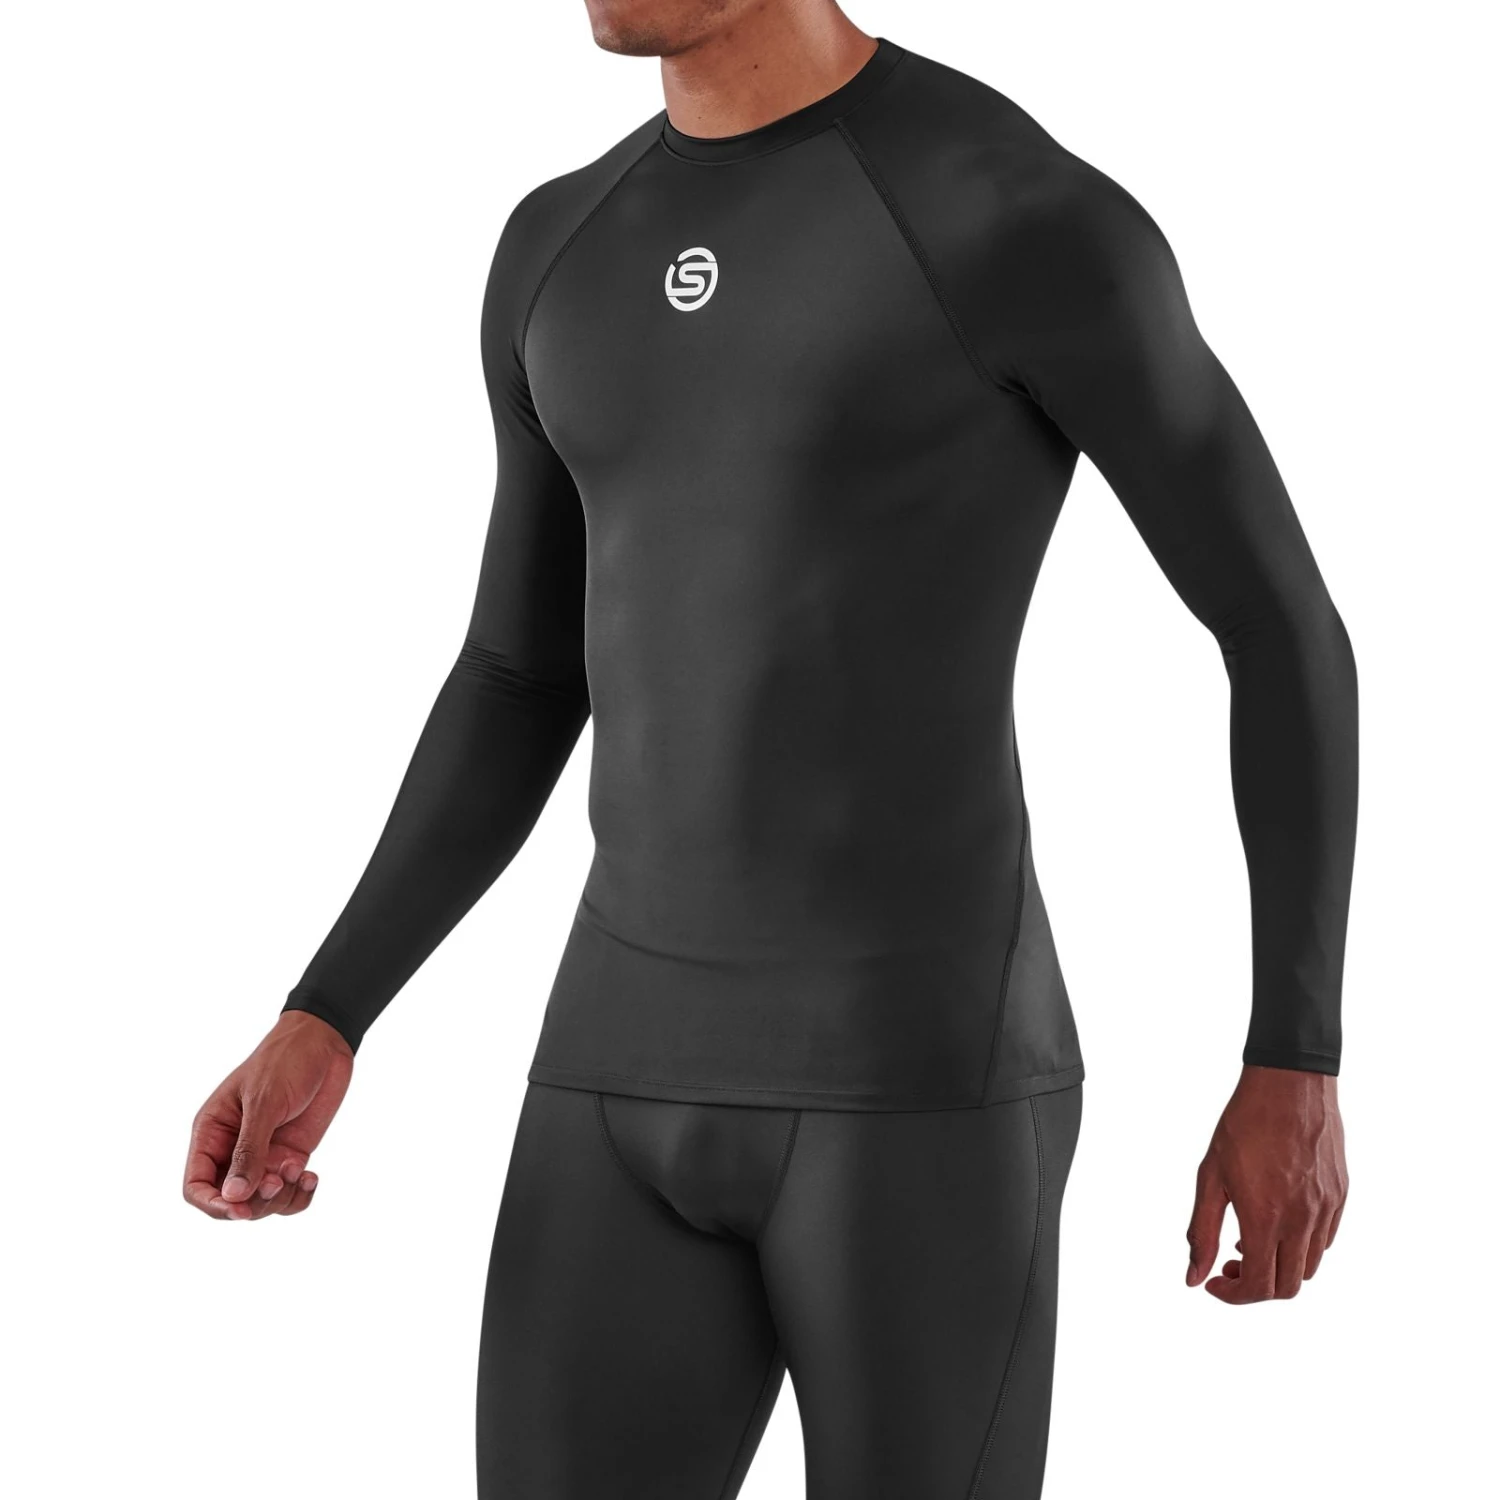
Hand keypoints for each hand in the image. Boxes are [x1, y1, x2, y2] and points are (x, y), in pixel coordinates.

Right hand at [183, 1011, 353, 1220]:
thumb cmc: (285, 1061)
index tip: (240, 1210)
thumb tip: (234, 1197)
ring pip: (261, 1203)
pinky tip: (313, 1177)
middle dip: (254, 1203)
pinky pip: (289, 1194)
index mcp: (212, 1133)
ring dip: (280, 1199)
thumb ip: (249, 1150)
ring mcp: (264, 1155)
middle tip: (278, 1181)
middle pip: (230, 1201)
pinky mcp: (290, 1156)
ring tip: (300, 1172)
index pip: (196, 1186)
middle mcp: (233, 1150)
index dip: (213, 1205)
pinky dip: (300, 1196)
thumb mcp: (263, 1102)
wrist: (324, 1043)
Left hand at [1185, 1064, 1346, 1302]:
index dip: (1233, 1296)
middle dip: (1255, 1289)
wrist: (1289, 1084)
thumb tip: (1193, 1277)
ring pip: (1309, 1268)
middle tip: (1228, 1267)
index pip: (1257, 1287)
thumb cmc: (1243, 1125)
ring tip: (1249, 1242)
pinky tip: (1277, 1223)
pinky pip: (1325, 1241)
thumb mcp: (1210, 1175)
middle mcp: (1302, 1221)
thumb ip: (1201, 1230)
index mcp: (1265, 1218)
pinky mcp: (1341, 1196)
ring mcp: (1326, 1210)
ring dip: (1278, 1268)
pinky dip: (1300, 1248)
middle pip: (1287, 1288)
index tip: (1213, 1283)